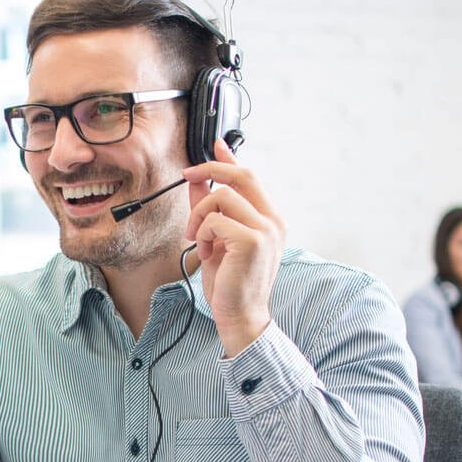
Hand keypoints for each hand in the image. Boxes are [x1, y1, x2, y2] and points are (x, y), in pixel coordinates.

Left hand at [183, 138, 285, 356]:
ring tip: (198, 241)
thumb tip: (197, 182)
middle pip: (242, 176)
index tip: (216, 144)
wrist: (241, 316)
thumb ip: (210, 211)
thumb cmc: (230, 284)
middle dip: (210, 170)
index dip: (230, 159)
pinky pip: (214, 220)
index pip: (251, 178)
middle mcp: (273, 221)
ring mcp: (266, 229)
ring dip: (199, 217)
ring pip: (221, 198)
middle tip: (187, 176)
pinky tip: (205, 253)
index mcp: (269, 220)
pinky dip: (201, 234)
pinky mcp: (251, 240)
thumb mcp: (216, 241)